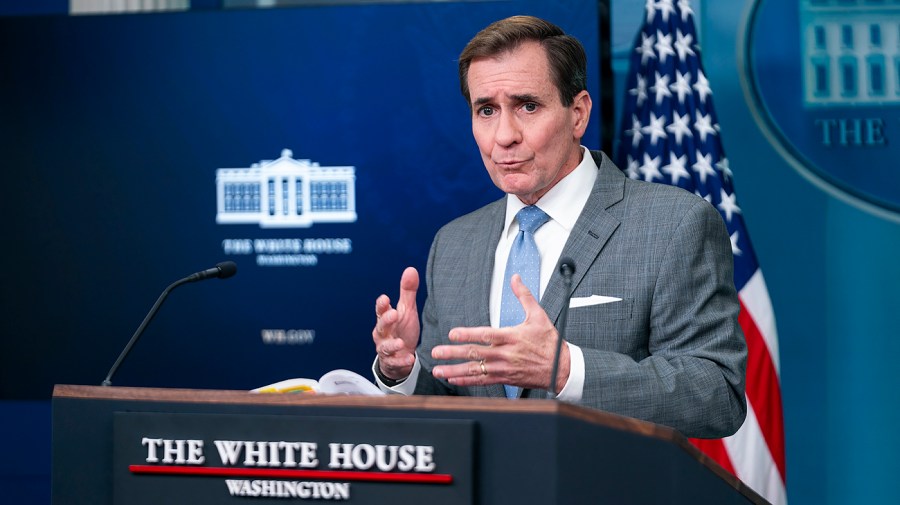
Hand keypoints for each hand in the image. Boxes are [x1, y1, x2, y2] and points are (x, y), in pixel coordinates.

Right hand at [372, 267, 419, 379]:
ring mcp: (386, 349)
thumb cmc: (402, 329)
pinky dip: (402, 361)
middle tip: (393, 314)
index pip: (381, 310)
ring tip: (400, 343)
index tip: (385, 298)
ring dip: (392, 345)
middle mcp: (382, 333)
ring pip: (385, 347)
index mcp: (386, 319)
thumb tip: (411, 269)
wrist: (402, 355)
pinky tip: (409, 359)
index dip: (382, 305)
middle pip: (381, 326)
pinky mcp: (392, 362)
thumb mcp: (406, 310)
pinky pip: (395, 362)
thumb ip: (407, 292)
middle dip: (386, 320)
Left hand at [430, 274, 569, 390]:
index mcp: (511, 337)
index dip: (467, 334)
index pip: (485, 335)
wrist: (561, 369)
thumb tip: (515, 278)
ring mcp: (503, 369)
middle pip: (475, 353)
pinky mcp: (504, 379)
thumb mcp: (539, 315)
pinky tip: (454, 380)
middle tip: (436, 352)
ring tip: (438, 370)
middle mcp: (505, 354)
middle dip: (453, 353)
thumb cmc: (550, 342)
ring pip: (475, 370)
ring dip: (455, 370)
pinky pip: (482, 381)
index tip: (452, 333)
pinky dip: (467, 381)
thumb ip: (524, 296)